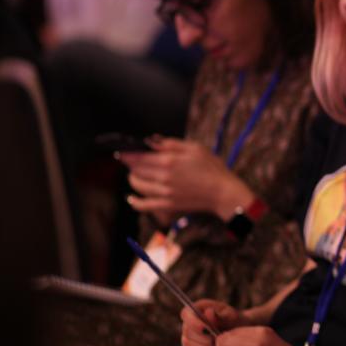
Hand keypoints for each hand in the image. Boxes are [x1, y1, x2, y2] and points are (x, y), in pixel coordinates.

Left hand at [121, 138, 253, 220]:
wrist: (223, 193)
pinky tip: (131, 197)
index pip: (138, 156)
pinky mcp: (167, 205)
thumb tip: (151, 140)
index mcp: (169, 161)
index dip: (127, 153)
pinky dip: (134, 201)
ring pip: (137, 185)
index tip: (122, 150)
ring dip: (133, 178)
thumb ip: (171, 144)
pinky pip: (144, 205)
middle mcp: (163, 177)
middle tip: (130, 160)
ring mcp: (164, 193)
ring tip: (135, 174)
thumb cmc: (212, 168)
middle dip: (130, 164)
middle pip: (135, 170)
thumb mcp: (195, 148)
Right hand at [180, 299, 249, 345]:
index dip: (191, 321)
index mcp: (197, 309)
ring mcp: (188, 337)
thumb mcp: (230, 315)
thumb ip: (219, 314)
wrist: (236, 332)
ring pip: (189, 344)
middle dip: (202, 337)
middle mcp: (189, 323)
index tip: (202, 327)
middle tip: (215, 339)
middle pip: (187, 331)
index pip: (186, 313)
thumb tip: (208, 312)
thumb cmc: (232, 320)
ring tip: (218, 345)